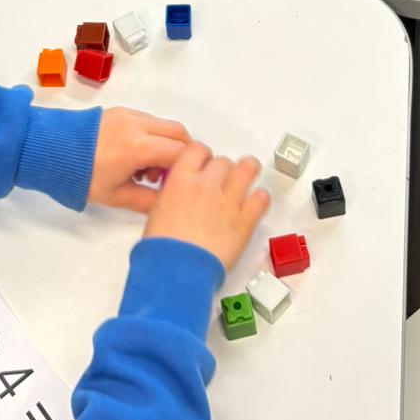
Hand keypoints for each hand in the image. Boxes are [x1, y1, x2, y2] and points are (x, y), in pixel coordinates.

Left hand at [87, 106, 190, 213]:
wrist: (51, 150)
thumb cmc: (82, 176)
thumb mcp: (116, 197)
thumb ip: (147, 200)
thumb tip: (166, 200)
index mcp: (139, 146)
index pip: (182, 151)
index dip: (185, 168)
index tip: (173, 183)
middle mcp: (138, 124)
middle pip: (179, 132)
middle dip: (181, 153)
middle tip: (164, 175)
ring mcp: (129, 114)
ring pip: (164, 124)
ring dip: (166, 144)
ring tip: (144, 169)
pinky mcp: (121, 111)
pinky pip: (148, 120)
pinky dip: (153, 136)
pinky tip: (134, 156)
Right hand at [142, 141, 269, 272]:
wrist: (176, 270)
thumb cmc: (163, 247)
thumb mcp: (158, 209)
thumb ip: (175, 191)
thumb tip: (182, 189)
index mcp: (182, 179)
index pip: (198, 149)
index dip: (203, 156)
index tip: (205, 163)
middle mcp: (207, 185)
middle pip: (223, 161)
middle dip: (223, 170)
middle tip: (222, 181)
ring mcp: (228, 201)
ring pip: (248, 169)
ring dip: (247, 172)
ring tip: (247, 177)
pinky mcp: (245, 220)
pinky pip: (261, 199)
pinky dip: (260, 199)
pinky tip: (255, 203)